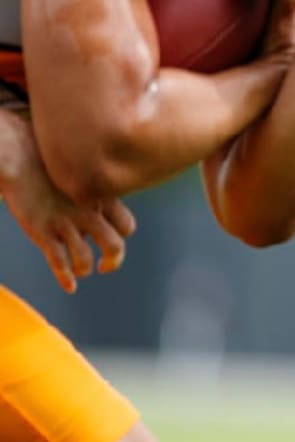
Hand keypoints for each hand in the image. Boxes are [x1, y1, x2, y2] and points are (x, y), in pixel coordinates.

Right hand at [0, 112, 135, 293]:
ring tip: (82, 270)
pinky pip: (58, 261)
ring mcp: (64, 223)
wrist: (20, 154)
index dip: (123, 235)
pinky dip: (65, 278)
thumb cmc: (51, 162)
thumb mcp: (82, 172)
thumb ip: (92, 188)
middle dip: (113, 261)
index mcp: (101, 197)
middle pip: (115, 245)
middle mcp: (87, 212)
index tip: (115, 240)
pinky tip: (70, 286)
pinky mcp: (42, 231)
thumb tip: (100, 199)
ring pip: (86, 258)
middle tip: (106, 266)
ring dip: (86, 268)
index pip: (127, 225)